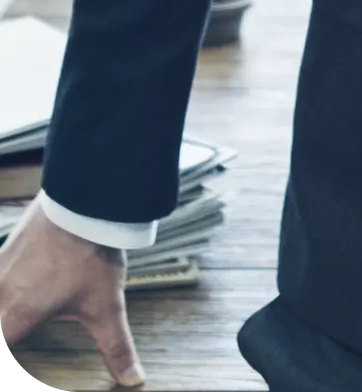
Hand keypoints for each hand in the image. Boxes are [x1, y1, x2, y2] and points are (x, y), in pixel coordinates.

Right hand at [0, 197, 144, 386]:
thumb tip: (133, 379)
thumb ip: (115, 346)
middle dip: (7, 324)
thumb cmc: (93, 255)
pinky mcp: (9, 243)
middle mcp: (2, 291)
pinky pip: (0, 266)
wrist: (88, 203)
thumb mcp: (106, 307)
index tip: (17, 339)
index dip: (5, 344)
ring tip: (20, 302)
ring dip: (6, 297)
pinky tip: (24, 275)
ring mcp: (1, 264)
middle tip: (20, 322)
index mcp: (19, 313)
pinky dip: (7, 277)